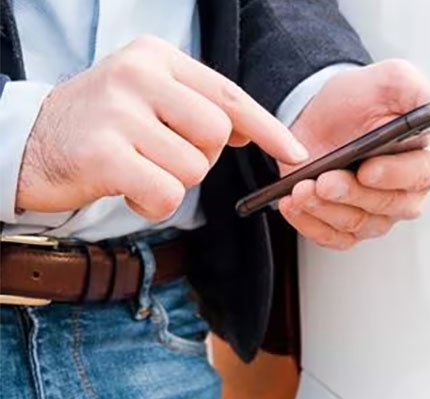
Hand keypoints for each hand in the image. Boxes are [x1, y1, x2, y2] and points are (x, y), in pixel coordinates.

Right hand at [17, 35, 306, 221]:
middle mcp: (137, 74)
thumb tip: (247, 131)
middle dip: (200, 158)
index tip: (296, 152)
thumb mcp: (148, 98)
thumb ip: (196, 107)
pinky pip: (166, 194)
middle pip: (215, 133)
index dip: (267, 127)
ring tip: (137, 169)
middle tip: (161, 156)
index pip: (228, 94)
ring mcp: (118, 111)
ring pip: (193, 168)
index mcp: (156, 57)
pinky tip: (128, 190)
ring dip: (172, 182)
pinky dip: (153, 205)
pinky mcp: (102, 153)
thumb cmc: (100, 126)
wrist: (29, 145)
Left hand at [279, 59, 429, 249]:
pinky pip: (333, 238)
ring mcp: (377, 213)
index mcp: (425, 158)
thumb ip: (424, 93)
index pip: (422, 175)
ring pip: (358, 225)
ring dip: (326, 209)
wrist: (319, 112)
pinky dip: (310, 224)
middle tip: (325, 179)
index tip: (368, 168)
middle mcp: (406, 192)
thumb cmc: (361, 98)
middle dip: (352, 194)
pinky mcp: (346, 226)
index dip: (395, 176)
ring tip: (302, 188)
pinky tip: (294, 204)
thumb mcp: (394, 80)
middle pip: (388, 206)